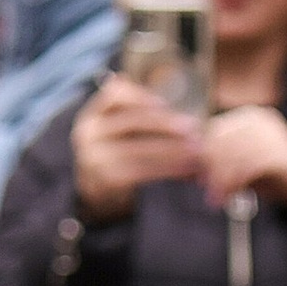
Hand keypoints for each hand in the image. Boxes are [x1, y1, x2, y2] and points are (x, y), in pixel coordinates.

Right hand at [73, 72, 202, 221]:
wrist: (97, 191)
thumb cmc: (119, 152)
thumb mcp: (120, 130)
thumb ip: (143, 117)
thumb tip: (186, 118)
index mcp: (94, 114)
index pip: (114, 94)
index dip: (142, 96)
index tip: (166, 104)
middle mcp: (90, 133)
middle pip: (132, 121)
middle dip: (165, 123)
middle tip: (194, 128)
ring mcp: (95, 157)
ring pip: (140, 149)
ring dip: (173, 150)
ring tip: (197, 151)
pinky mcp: (108, 179)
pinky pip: (142, 171)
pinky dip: (168, 169)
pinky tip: (186, 170)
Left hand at [196, 107, 286, 212]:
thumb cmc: (269, 176)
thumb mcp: (236, 168)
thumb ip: (212, 164)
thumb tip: (179, 167)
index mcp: (244, 119)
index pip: (212, 131)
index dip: (199, 154)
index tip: (192, 177)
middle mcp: (257, 119)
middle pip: (220, 140)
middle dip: (208, 167)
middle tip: (204, 189)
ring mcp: (272, 133)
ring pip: (234, 154)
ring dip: (221, 179)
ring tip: (216, 198)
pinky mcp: (282, 151)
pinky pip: (251, 165)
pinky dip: (237, 181)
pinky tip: (231, 195)